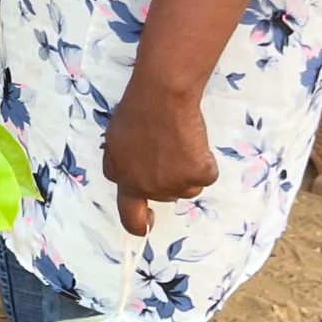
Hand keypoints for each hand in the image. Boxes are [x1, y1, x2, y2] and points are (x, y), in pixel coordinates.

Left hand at [102, 82, 216, 237]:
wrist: (160, 98)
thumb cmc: (136, 113)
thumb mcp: (114, 143)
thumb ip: (122, 166)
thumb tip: (130, 178)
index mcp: (124, 181)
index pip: (131, 218)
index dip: (141, 223)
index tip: (149, 222)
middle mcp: (148, 188)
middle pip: (166, 195)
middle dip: (169, 178)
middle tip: (167, 149)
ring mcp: (173, 183)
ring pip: (189, 187)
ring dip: (188, 169)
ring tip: (179, 143)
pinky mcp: (197, 175)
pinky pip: (208, 175)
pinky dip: (205, 162)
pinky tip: (193, 142)